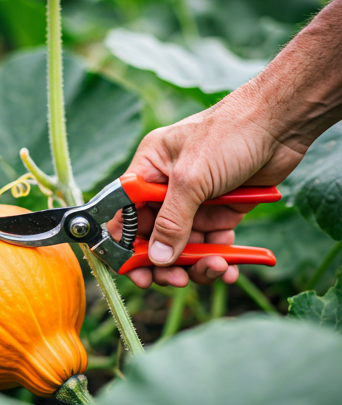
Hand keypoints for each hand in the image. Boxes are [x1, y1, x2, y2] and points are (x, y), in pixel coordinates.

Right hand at [114, 87, 305, 288]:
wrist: (280, 124)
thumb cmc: (228, 134)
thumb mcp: (191, 178)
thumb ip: (171, 221)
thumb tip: (157, 258)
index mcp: (148, 172)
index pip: (125, 215)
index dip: (127, 246)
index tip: (138, 274)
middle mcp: (167, 190)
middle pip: (154, 237)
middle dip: (165, 262)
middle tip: (177, 280)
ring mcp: (194, 203)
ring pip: (185, 245)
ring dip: (197, 263)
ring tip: (217, 268)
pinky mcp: (220, 212)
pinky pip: (212, 243)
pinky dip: (220, 258)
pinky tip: (230, 268)